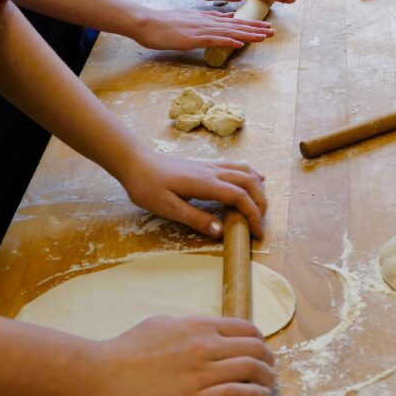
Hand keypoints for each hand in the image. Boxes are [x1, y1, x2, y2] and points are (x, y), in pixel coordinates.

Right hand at [87, 315, 274, 395]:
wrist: (104, 375)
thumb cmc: (126, 350)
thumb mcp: (162, 324)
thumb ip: (188, 327)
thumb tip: (203, 331)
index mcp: (199, 326)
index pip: (245, 328)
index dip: (259, 339)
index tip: (262, 348)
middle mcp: (205, 346)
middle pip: (254, 348)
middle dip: (268, 358)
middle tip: (270, 367)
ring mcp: (202, 374)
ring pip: (250, 370)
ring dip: (266, 378)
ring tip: (269, 384)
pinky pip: (237, 394)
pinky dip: (255, 394)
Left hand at [118, 153, 266, 237]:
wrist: (135, 162)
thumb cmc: (147, 185)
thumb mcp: (167, 207)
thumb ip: (195, 218)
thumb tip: (221, 231)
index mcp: (205, 183)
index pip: (240, 197)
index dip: (253, 215)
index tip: (257, 233)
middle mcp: (213, 171)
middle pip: (249, 182)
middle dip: (261, 203)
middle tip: (260, 224)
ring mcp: (211, 166)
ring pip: (246, 171)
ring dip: (258, 188)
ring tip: (261, 207)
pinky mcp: (206, 165)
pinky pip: (236, 167)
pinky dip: (251, 175)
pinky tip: (256, 180)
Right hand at [130, 7, 273, 51]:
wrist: (147, 22)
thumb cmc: (165, 24)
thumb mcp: (191, 19)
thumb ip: (209, 19)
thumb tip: (227, 18)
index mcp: (207, 19)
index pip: (233, 22)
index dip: (250, 25)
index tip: (265, 28)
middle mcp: (207, 23)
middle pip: (236, 26)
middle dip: (255, 29)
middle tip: (273, 32)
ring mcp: (200, 30)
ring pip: (229, 31)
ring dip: (247, 34)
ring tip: (263, 36)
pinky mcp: (192, 38)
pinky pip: (213, 39)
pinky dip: (227, 40)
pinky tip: (239, 42)